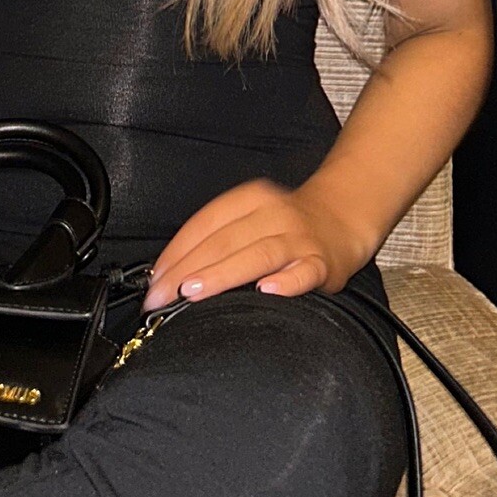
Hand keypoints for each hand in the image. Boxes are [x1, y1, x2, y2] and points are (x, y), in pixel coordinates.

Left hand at [142, 178, 372, 311]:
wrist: (342, 217)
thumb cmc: (285, 226)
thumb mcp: (250, 219)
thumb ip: (217, 239)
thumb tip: (169, 273)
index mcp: (249, 199)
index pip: (204, 224)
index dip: (175, 252)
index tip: (153, 280)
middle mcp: (273, 214)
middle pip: (224, 240)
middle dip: (187, 270)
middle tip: (161, 297)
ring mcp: (298, 238)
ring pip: (257, 254)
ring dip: (222, 274)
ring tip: (194, 292)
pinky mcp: (323, 262)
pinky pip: (304, 272)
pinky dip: (286, 281)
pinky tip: (267, 292)